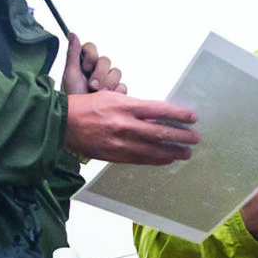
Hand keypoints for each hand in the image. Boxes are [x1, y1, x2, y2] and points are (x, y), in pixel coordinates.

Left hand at [61, 34, 124, 94]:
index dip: (91, 57)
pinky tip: (107, 99)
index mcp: (84, 64)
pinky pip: (123, 86)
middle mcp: (96, 71)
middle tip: (92, 86)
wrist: (83, 121)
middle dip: (99, 74)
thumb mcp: (70, 75)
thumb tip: (72, 33)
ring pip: (116, 72)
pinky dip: (115, 93)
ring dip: (107, 84)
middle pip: (106, 60)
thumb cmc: (73, 99)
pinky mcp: (118, 93)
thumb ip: (73, 54)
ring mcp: (108, 81)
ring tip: (98, 95)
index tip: (85, 69)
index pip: (92, 48)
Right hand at [64, 92, 196, 165]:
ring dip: (173, 152)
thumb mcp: (111, 98)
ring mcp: (121, 142)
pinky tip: (167, 159)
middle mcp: (125, 124)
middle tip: (195, 138)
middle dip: (181, 136)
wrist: (62, 124)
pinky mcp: (116, 156)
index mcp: (124, 106)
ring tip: (186, 153)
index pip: (159, 110)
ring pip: (154, 150)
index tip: (192, 117)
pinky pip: (142, 159)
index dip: (178, 114)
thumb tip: (155, 115)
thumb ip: (133, 107)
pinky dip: (157, 159)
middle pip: (160, 132)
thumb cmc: (86, 107)